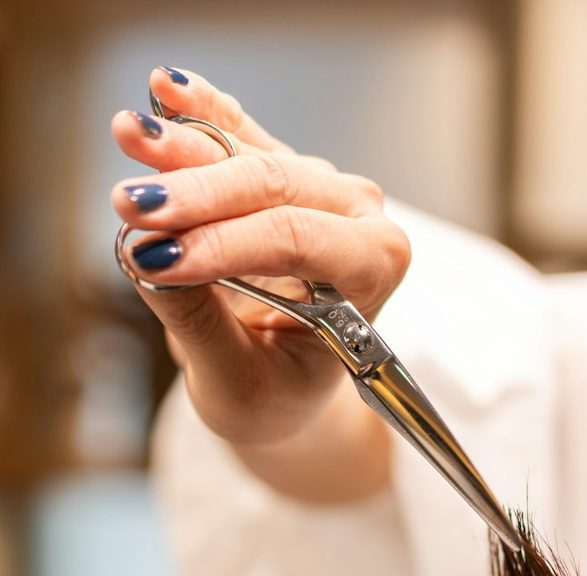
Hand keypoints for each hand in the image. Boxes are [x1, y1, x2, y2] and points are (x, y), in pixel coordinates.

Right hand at [111, 68, 407, 497]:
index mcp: (373, 272)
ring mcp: (321, 188)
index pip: (298, 241)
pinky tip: (165, 88)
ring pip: (248, 154)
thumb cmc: (278, 393)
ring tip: (131, 135)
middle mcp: (359, 219)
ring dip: (185, 144)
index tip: (164, 258)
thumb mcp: (238, 383)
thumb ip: (200, 325)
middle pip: (275, 187)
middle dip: (198, 194)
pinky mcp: (278, 170)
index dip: (227, 243)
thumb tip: (146, 259)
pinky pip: (235, 132)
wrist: (283, 385)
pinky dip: (199, 114)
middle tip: (130, 204)